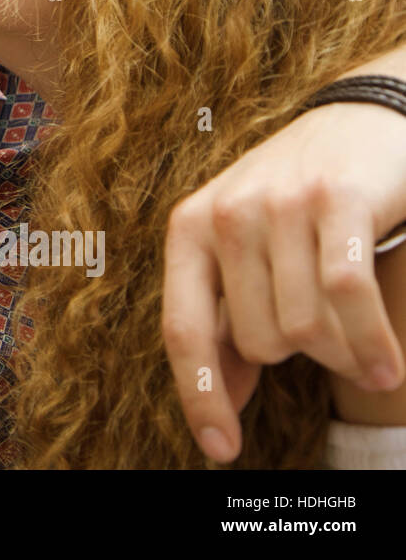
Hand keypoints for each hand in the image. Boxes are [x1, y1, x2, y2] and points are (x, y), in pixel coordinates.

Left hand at [163, 99, 405, 463]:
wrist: (364, 118)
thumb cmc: (299, 198)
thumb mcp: (247, 249)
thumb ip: (229, 318)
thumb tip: (219, 402)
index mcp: (190, 228)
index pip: (183, 329)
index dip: (200, 396)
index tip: (221, 451)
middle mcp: (227, 214)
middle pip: (258, 341)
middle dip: (301, 361)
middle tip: (332, 342)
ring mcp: (280, 204)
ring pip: (304, 327)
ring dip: (343, 357)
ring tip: (364, 353)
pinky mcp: (337, 199)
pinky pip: (346, 296)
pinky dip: (370, 344)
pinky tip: (386, 365)